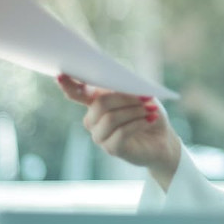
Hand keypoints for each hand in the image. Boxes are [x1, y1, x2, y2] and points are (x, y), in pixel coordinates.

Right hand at [57, 74, 180, 189]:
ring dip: (134, 112)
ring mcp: (100, 136)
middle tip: (147, 98)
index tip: (61, 75)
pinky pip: (120, 133)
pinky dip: (138, 123)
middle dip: (125, 99)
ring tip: (150, 110)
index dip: (68, 85)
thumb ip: (127, 88)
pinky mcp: (111, 149)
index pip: (77, 93)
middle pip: (100, 104)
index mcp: (96, 102)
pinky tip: (149, 120)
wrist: (162, 139)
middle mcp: (93, 120)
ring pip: (110, 118)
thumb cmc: (148, 113)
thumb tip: (119, 82)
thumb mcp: (142, 96)